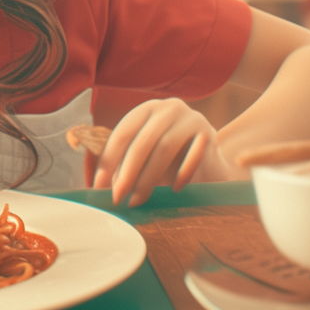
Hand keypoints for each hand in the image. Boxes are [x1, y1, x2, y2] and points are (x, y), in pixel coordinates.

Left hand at [91, 98, 225, 205]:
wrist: (210, 164)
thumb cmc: (170, 163)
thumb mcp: (144, 158)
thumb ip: (124, 165)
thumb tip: (99, 188)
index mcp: (146, 110)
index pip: (122, 133)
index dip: (108, 161)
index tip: (99, 187)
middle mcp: (168, 108)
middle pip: (142, 141)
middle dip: (126, 173)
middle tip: (118, 198)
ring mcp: (191, 118)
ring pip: (164, 148)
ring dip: (148, 178)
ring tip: (138, 200)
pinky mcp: (210, 134)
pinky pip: (193, 155)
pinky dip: (182, 174)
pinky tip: (174, 190)